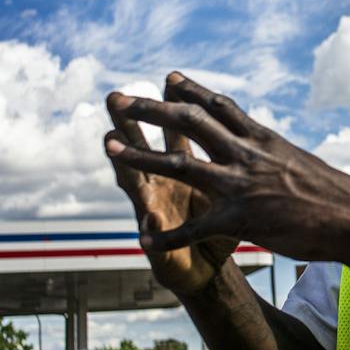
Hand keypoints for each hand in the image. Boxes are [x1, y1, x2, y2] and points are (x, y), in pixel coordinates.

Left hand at [103, 72, 349, 262]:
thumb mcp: (300, 161)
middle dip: (151, 110)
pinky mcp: (240, 218)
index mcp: (261, 140)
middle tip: (120, 99)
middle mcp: (246, 155)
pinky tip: (144, 239)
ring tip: (108, 146)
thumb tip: (270, 149)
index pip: (219, 108)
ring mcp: (240, 185)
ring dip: (139, 157)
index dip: (191, 91)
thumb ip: (275, 155)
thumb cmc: (333, 194)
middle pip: (190, 123)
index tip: (168, 77)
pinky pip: (195, 227)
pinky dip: (168, 235)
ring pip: (179, 166)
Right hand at [104, 79, 238, 294]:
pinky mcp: (167, 251)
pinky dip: (157, 238)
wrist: (211, 272)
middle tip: (116, 97)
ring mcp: (162, 217)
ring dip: (126, 168)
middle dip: (133, 123)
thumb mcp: (232, 191)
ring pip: (138, 187)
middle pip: (150, 147)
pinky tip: (144, 234)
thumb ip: (226, 161)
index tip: (171, 76)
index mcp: (189, 170)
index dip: (175, 107)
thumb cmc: (224, 226)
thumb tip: (239, 126)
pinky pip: (164, 242)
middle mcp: (168, 188)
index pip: (179, 131)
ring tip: (111, 146)